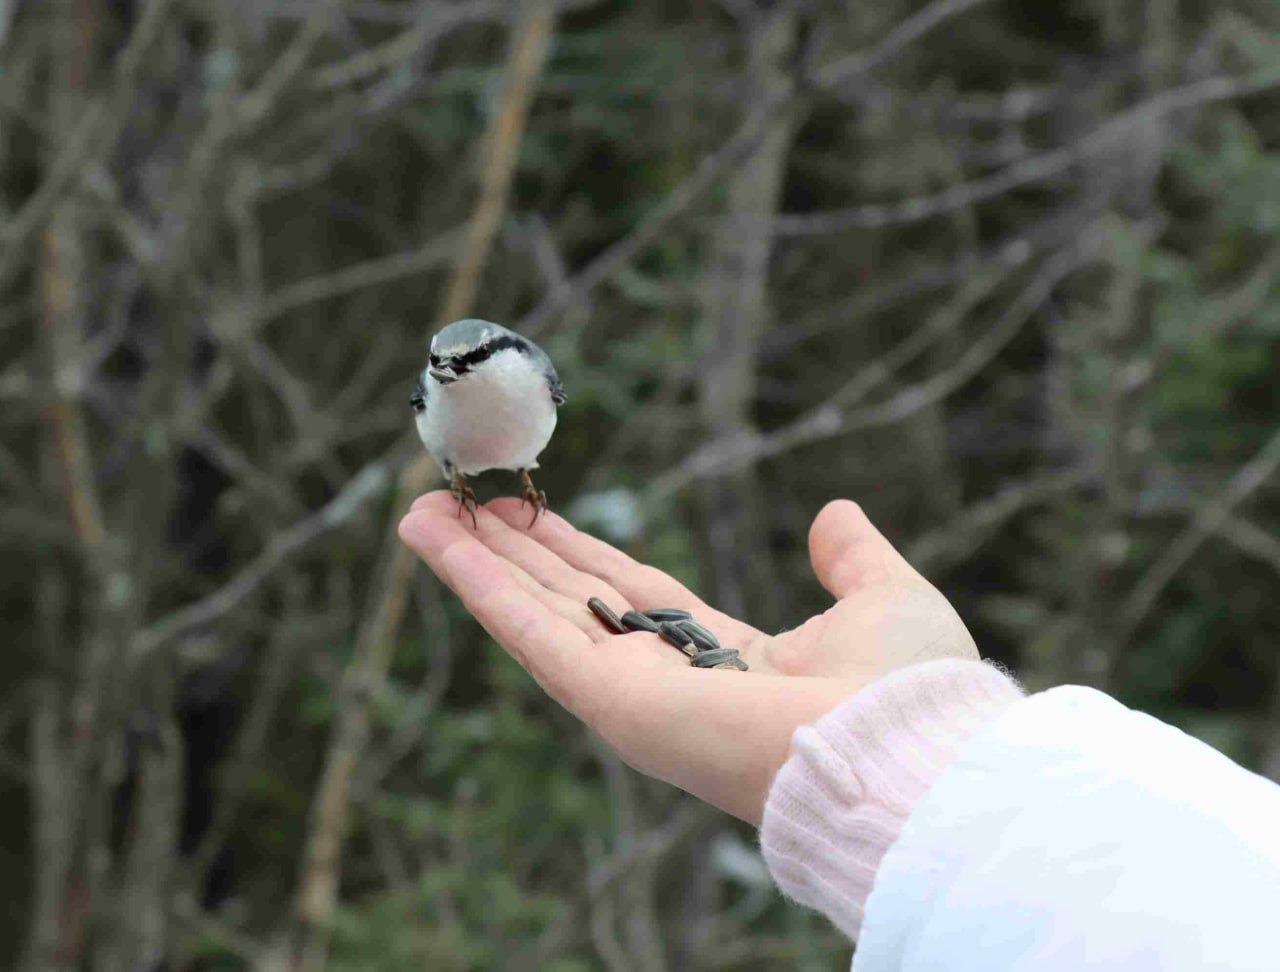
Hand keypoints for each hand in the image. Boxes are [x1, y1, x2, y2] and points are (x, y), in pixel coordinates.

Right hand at [398, 494, 976, 823]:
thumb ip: (851, 557)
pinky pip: (532, 632)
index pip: (625, 592)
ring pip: (533, 614)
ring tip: (419, 510)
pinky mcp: (613, 702)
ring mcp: (630, 693)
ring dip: (471, 562)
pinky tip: (436, 540)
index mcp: (717, 657)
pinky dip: (479, 584)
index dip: (573, 548)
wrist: (908, 753)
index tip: (527, 511)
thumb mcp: (882, 597)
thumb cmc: (909, 691)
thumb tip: (835, 512)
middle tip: (450, 500)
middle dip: (506, 552)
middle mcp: (663, 677)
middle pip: (563, 599)